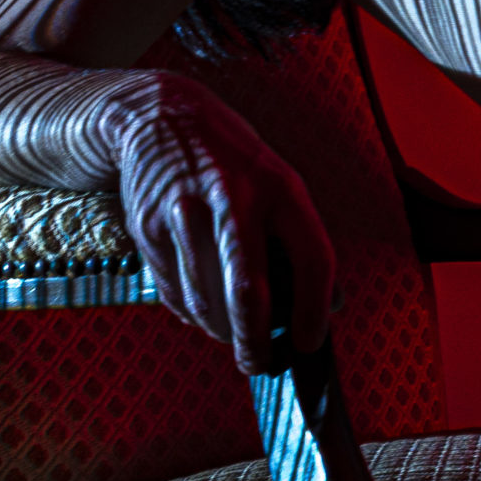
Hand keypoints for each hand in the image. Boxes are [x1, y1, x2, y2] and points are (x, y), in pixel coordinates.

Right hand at [106, 72, 333, 372]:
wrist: (160, 117)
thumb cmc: (234, 163)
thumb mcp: (279, 184)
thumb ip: (302, 241)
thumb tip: (332, 304)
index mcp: (281, 188)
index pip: (313, 258)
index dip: (315, 309)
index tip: (308, 341)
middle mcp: (234, 197)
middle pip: (247, 290)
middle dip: (254, 340)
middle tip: (259, 363)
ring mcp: (185, 211)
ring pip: (205, 299)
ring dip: (220, 331)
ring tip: (230, 337)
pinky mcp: (148, 224)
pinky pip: (172, 290)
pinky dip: (190, 312)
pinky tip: (201, 311)